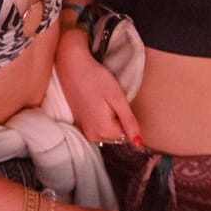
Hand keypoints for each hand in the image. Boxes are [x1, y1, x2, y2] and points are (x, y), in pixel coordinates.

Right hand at [54, 31, 141, 145]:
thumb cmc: (95, 78)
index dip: (124, 116)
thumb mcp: (118, 98)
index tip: (114, 102)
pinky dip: (99, 118)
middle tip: (107, 100)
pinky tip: (93, 104)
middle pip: (116, 135)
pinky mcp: (78, 125)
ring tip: (100, 101)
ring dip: (108, 120)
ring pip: (107, 132)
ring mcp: (83, 131)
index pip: (126, 134)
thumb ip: (129, 123)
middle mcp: (92, 136)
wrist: (71, 67)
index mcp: (103, 130)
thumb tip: (138, 143)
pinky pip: (97, 128)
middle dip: (117, 120)